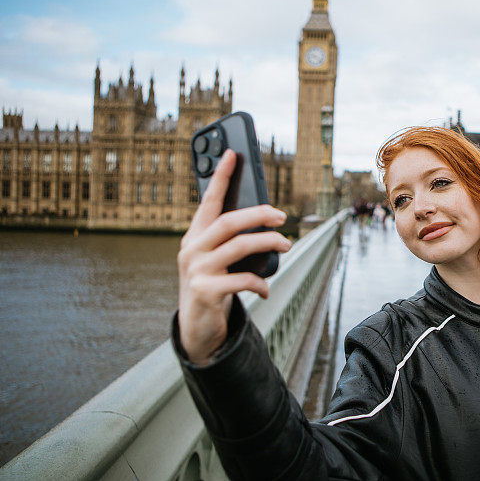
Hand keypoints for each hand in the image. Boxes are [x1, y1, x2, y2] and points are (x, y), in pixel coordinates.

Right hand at [177, 149, 291, 364]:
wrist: (196, 326)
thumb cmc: (212, 284)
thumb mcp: (215, 258)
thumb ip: (229, 239)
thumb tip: (266, 216)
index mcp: (195, 235)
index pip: (208, 200)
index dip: (220, 176)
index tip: (233, 153)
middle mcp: (192, 248)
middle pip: (228, 221)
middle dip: (259, 214)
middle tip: (283, 216)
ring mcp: (196, 270)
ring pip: (239, 247)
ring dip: (269, 243)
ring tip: (287, 244)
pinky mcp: (205, 292)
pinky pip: (242, 280)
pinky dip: (260, 282)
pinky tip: (266, 288)